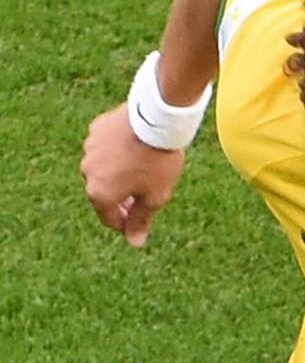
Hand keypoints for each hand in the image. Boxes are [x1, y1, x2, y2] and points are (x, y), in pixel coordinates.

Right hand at [81, 103, 184, 246]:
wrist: (158, 119)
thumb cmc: (158, 161)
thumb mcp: (156, 196)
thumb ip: (141, 220)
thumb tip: (135, 242)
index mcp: (100, 194)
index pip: (109, 218)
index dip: (126, 223)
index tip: (139, 220)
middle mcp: (87, 173)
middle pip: (104, 193)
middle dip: (122, 197)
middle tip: (144, 194)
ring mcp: (89, 149)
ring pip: (103, 167)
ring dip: (118, 172)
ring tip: (141, 167)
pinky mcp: (96, 129)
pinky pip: (105, 146)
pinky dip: (116, 150)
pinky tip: (134, 147)